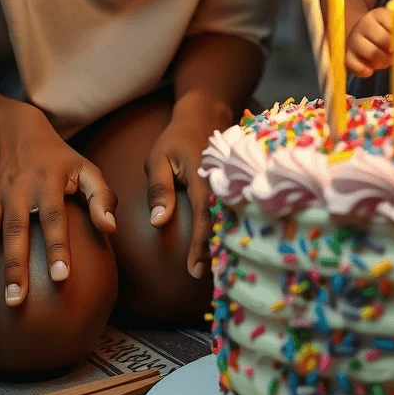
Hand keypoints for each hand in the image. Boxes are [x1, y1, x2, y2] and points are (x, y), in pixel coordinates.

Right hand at [0, 102, 116, 311]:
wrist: (15, 128)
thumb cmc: (58, 158)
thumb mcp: (86, 168)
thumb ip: (102, 197)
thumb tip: (110, 229)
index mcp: (48, 181)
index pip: (53, 217)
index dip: (57, 246)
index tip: (61, 277)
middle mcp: (16, 188)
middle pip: (14, 231)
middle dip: (14, 267)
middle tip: (16, 302)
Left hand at [145, 99, 231, 280]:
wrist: (204, 115)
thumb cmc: (176, 139)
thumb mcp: (159, 159)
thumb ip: (159, 190)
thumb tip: (160, 223)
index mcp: (204, 176)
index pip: (204, 215)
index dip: (201, 244)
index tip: (194, 270)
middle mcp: (223, 182)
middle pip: (224, 223)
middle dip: (217, 252)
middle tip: (208, 279)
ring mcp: (232, 183)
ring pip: (232, 219)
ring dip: (225, 243)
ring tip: (218, 271)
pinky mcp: (234, 186)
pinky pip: (233, 212)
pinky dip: (229, 231)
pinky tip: (225, 248)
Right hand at [345, 6, 393, 78]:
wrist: (361, 35)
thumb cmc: (384, 33)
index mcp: (377, 15)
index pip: (388, 20)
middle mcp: (363, 25)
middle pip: (381, 38)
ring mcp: (353, 40)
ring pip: (370, 52)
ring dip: (383, 60)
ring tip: (387, 60)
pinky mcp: (347, 55)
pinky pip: (353, 64)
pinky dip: (362, 69)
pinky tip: (370, 71)